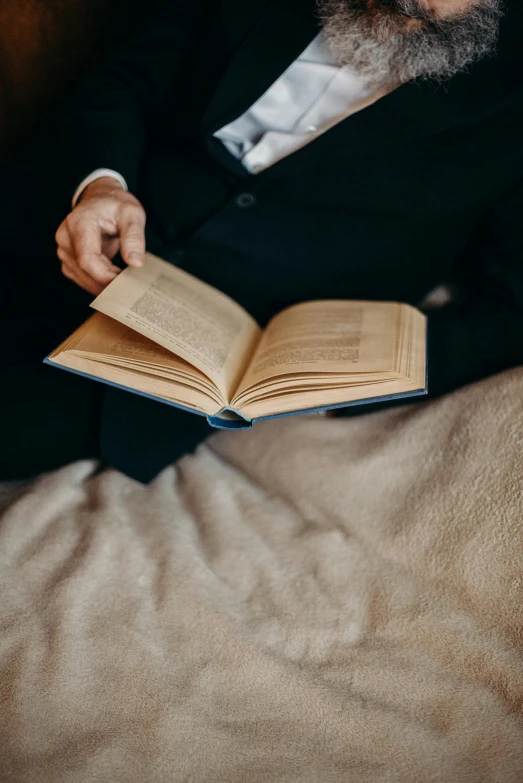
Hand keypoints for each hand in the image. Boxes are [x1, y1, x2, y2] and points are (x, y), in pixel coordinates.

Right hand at [55, 177, 145, 294]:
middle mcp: (66, 238)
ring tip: (126, 283)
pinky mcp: (68, 260)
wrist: (101, 198)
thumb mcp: (132, 213)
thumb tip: (135, 263)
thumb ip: (134, 237)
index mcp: (79, 223)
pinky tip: (114, 280)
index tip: (127, 284)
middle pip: (85, 272)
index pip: (88, 260)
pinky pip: (83, 279)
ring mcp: (64, 250)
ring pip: (83, 279)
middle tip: (133, 288)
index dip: (107, 277)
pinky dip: (99, 283)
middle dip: (109, 284)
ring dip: (105, 285)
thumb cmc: (115, 204)